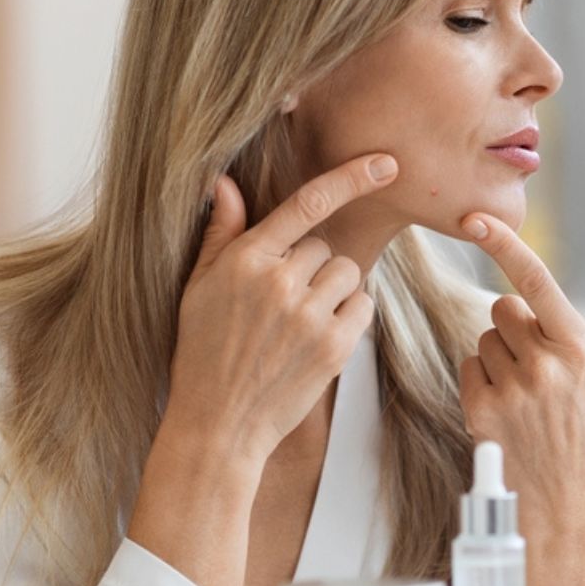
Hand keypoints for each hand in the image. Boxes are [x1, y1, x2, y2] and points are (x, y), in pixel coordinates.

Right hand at [157, 153, 398, 470]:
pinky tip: (316, 339)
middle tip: (281, 305)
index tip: (386, 163)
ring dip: (332, 291)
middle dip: (311, 268)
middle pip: (325, 246)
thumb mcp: (198, 288)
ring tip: (297, 322)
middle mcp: (278, 282)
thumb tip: (224, 182)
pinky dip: (348, 317)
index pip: (306, 204)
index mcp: (245, 260)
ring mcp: (308, 315)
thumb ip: (221, 233)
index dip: (351, 178)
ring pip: (348, 274)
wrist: (218, 422)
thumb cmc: (203, 351)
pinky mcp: (333, 346)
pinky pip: (362, 306)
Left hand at [456, 211, 584, 540]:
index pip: (537, 282)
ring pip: (485, 337)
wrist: (560, 497)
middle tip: (538, 364)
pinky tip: (505, 405)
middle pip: (504, 307)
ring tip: (525, 391)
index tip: (476, 218)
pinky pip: (469, 365)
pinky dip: (481, 379)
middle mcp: (545, 365)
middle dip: (516, 326)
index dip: (504, 245)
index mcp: (578, 348)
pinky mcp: (481, 409)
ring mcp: (511, 388)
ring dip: (499, 355)